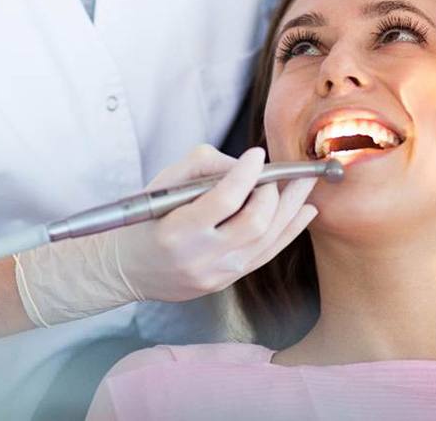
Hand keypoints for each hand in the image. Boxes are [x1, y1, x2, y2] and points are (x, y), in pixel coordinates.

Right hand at [117, 145, 318, 301]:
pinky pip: (267, 254)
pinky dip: (290, 230)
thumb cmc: (146, 218)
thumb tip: (245, 165)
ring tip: (305, 184)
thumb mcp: (163, 183)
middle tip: (278, 172)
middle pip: (254, 222)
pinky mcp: (228, 281)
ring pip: (268, 239)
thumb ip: (203, 166)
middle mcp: (200, 257)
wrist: (129, 268)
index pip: (224, 199)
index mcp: (177, 231)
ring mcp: (217, 274)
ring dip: (291, 208)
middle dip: (274, 192)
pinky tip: (304, 211)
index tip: (257, 154)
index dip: (246, 174)